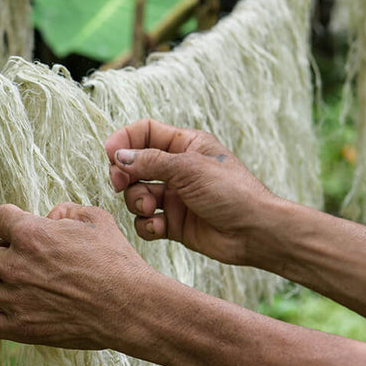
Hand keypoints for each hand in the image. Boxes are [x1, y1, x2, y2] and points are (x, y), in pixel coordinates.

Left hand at [0, 202, 160, 350]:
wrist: (131, 308)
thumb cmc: (117, 262)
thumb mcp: (96, 220)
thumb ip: (66, 211)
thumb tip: (49, 216)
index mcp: (31, 234)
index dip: (8, 219)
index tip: (17, 227)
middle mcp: (15, 265)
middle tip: (5, 254)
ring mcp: (15, 299)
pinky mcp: (20, 328)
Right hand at [104, 119, 277, 265]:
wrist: (255, 232)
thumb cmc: (232, 192)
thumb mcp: (189, 168)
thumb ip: (150, 161)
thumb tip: (118, 157)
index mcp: (186, 145)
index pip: (145, 132)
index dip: (125, 140)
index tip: (110, 154)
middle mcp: (178, 169)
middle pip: (134, 164)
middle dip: (125, 175)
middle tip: (120, 184)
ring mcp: (175, 196)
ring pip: (137, 194)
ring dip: (138, 202)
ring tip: (152, 208)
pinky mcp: (174, 223)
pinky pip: (146, 221)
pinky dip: (147, 224)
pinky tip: (159, 227)